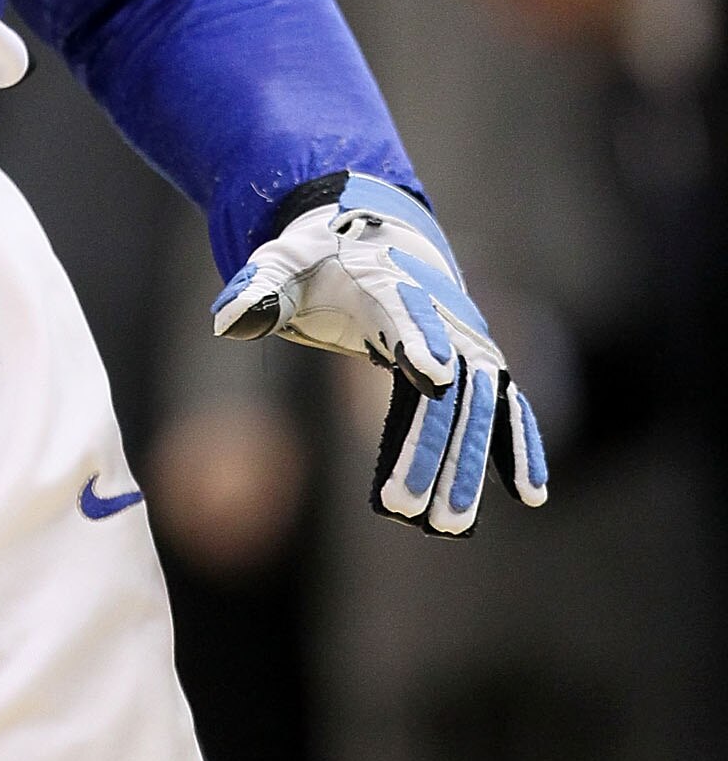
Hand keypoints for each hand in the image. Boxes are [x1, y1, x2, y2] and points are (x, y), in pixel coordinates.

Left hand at [212, 174, 547, 534]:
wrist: (377, 235)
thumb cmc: (321, 258)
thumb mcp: (283, 265)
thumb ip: (259, 290)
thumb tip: (229, 320)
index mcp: (388, 284)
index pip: (407, 314)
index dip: (421, 341)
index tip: (434, 376)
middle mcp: (440, 314)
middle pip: (446, 384)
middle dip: (432, 446)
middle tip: (411, 507)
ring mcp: (466, 341)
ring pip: (477, 407)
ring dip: (469, 465)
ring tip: (451, 525)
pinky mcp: (478, 364)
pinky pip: (505, 408)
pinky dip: (520, 445)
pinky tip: (531, 494)